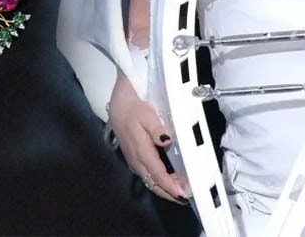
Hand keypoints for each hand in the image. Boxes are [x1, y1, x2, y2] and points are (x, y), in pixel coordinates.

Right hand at [108, 70, 189, 203]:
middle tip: (186, 197)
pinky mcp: (134, 160)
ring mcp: (134, 161)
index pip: (157, 174)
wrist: (119, 106)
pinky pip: (147, 176)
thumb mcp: (148, 115)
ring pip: (150, 182)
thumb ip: (158, 129)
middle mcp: (136, 160)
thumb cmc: (135, 110)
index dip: (170, 185)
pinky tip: (168, 182)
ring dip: (164, 189)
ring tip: (180, 192)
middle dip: (169, 193)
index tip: (181, 193)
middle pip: (153, 183)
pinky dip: (158, 183)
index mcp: (141, 151)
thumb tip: (167, 141)